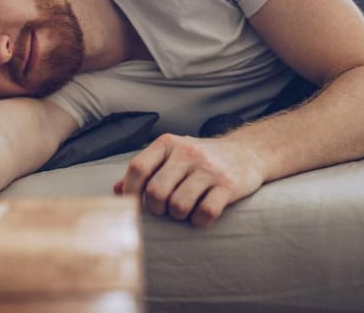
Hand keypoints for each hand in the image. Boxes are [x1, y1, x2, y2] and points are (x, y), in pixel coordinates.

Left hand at [114, 133, 266, 226]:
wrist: (247, 152)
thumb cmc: (200, 159)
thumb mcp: (171, 155)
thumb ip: (145, 170)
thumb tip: (116, 190)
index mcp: (168, 144)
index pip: (138, 168)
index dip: (130, 192)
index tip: (134, 205)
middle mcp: (187, 152)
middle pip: (155, 192)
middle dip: (156, 209)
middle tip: (164, 209)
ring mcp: (209, 168)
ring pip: (178, 205)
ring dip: (177, 215)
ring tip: (183, 210)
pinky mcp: (228, 185)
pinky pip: (205, 213)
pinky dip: (199, 221)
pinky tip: (201, 215)